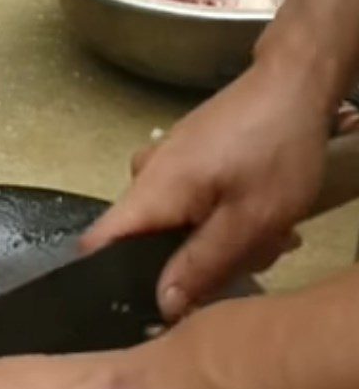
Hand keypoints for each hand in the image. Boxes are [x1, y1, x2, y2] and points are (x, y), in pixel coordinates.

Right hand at [82, 59, 329, 318]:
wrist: (293, 83)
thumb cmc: (274, 150)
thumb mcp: (249, 221)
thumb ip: (202, 266)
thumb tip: (163, 305)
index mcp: (148, 194)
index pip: (96, 244)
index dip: (106, 280)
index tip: (139, 304)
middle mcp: (143, 178)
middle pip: (143, 241)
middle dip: (190, 261)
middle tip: (247, 258)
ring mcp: (162, 163)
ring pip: (173, 223)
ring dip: (215, 238)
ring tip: (265, 230)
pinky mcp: (182, 156)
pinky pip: (186, 201)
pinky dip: (218, 214)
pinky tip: (254, 208)